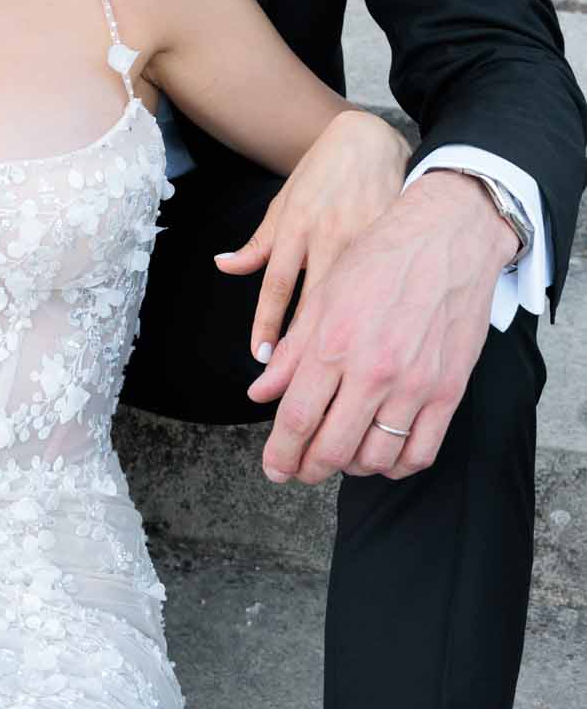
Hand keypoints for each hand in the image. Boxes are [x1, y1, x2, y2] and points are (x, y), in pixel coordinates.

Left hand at [216, 110, 408, 359]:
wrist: (371, 139)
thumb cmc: (321, 175)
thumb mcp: (284, 203)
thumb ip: (258, 242)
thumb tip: (223, 266)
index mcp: (295, 226)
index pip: (277, 284)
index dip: (268, 324)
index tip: (262, 360)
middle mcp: (329, 235)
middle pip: (315, 301)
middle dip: (306, 347)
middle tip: (299, 386)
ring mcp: (367, 239)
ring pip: (354, 300)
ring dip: (345, 341)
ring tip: (340, 381)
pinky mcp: (398, 241)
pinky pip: (386, 286)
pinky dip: (382, 317)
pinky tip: (384, 349)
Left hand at [244, 168, 518, 486]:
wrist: (445, 240)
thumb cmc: (379, 260)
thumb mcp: (324, 297)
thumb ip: (292, 351)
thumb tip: (259, 393)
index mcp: (333, 343)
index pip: (297, 417)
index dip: (281, 453)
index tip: (274, 469)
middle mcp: (372, 370)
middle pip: (333, 448)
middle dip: (309, 468)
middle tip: (302, 469)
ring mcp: (414, 384)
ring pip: (375, 458)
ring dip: (351, 467)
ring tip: (340, 454)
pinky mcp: (448, 391)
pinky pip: (420, 453)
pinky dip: (396, 465)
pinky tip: (381, 454)